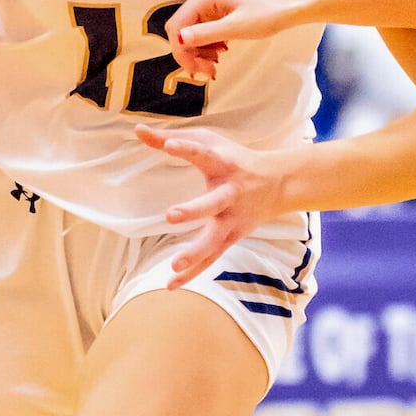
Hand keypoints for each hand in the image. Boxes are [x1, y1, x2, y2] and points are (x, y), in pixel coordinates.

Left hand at [136, 121, 290, 282]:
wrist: (278, 183)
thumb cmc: (234, 158)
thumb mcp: (208, 141)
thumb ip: (171, 138)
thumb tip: (137, 131)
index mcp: (224, 163)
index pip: (202, 154)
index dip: (186, 149)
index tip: (167, 146)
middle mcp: (231, 193)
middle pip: (213, 203)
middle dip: (194, 210)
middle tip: (171, 215)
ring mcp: (232, 219)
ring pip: (215, 239)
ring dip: (196, 253)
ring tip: (175, 265)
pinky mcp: (231, 237)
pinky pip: (211, 258)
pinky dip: (193, 273)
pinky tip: (170, 285)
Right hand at [168, 0, 311, 78]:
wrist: (292, 5)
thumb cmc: (268, 13)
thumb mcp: (236, 28)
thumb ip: (206, 34)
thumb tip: (179, 40)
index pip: (177, 26)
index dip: (181, 51)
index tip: (195, 71)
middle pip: (182, 30)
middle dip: (190, 53)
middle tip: (207, 71)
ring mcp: (212, 4)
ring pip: (192, 33)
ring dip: (199, 52)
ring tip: (215, 65)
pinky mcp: (220, 11)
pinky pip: (204, 31)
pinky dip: (208, 46)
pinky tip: (221, 53)